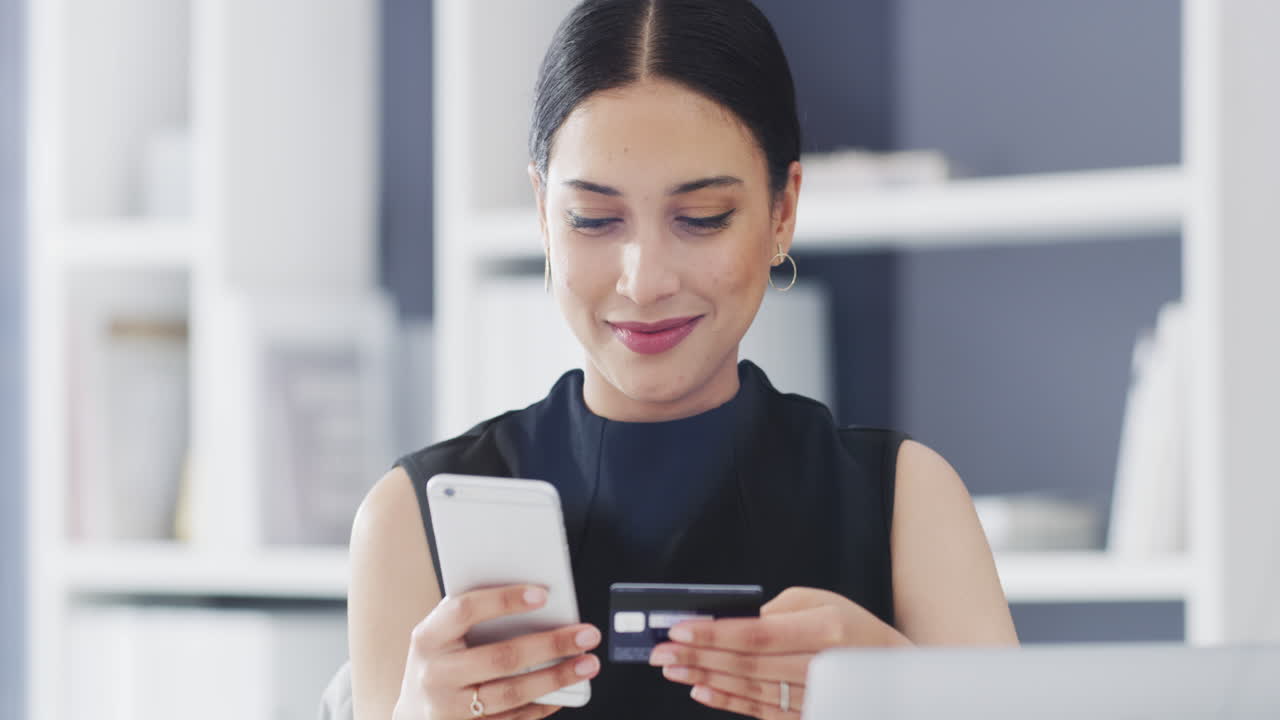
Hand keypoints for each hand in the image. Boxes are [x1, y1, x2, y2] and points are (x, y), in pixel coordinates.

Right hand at [394, 584, 601, 719]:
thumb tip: (538, 601)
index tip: (543, 594)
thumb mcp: (442, 634)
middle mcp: (436, 675)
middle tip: (587, 634)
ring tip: (587, 664)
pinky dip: (542, 705)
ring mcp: (450, 709)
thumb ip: (475, 618)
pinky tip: (565, 691)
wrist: (411, 714)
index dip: (504, 600)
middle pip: (500, 657)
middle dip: (550, 645)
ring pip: (511, 694)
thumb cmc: (439, 660)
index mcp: (428, 638)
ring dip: (556, 678)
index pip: (465, 611)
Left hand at [648, 587, 910, 717]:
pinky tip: (702, 691)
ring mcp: (817, 697)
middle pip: (748, 664)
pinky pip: (761, 711)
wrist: (893, 672)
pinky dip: (728, 701)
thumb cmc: (853, 628)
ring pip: (750, 689)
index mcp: (826, 628)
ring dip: (706, 678)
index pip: (758, 633)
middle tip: (662, 652)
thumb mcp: (822, 602)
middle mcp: (822, 665)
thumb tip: (729, 624)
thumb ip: (776, 611)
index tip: (679, 631)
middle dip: (699, 657)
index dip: (714, 634)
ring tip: (674, 669)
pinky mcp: (809, 715)